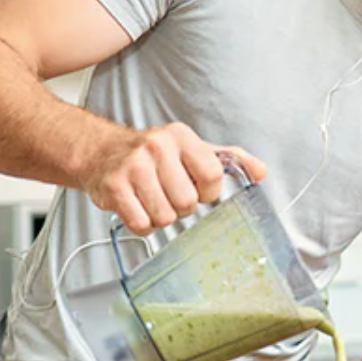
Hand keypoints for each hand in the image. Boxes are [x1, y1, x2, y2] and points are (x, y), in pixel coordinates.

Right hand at [81, 121, 266, 234]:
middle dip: (182, 207)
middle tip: (169, 195)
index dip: (208, 191)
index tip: (198, 189)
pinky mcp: (113, 187)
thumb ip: (226, 158)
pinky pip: (141, 223)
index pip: (212, 174)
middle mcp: (156, 147)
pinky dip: (142, 224)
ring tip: (152, 200)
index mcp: (180, 136)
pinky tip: (137, 208)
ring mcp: (133, 166)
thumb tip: (260, 171)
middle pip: (188, 200)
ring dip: (161, 216)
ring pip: (165, 216)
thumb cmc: (151, 154)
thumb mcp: (191, 148)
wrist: (101, 151)